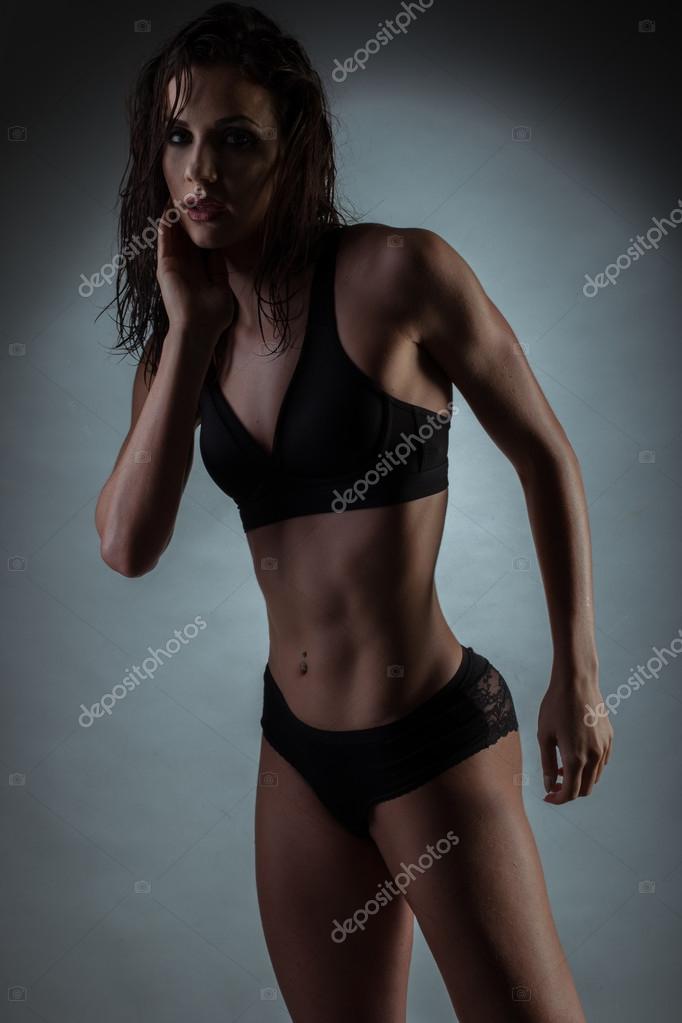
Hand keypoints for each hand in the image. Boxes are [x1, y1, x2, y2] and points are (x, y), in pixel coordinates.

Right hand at [156, 201, 234, 341]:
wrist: (198, 329)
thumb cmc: (212, 316)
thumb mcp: (221, 288)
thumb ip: (218, 269)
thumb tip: (218, 251)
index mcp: (200, 272)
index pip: (200, 245)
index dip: (201, 229)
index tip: (206, 212)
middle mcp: (185, 267)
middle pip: (185, 237)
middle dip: (187, 219)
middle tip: (190, 196)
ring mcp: (174, 265)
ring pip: (173, 235)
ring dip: (174, 217)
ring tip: (177, 196)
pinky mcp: (165, 265)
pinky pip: (165, 240)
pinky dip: (166, 225)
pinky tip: (168, 209)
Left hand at [537, 660, 612, 803]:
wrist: (577, 681)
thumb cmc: (555, 706)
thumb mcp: (544, 735)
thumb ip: (547, 763)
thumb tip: (549, 785)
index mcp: (576, 758)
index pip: (570, 792)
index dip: (558, 799)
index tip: (547, 797)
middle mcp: (594, 756)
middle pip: (585, 788)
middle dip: (568, 791)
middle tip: (553, 784)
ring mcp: (604, 747)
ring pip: (595, 776)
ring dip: (579, 779)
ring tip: (562, 766)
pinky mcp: (609, 738)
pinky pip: (602, 762)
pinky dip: (589, 767)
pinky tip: (576, 755)